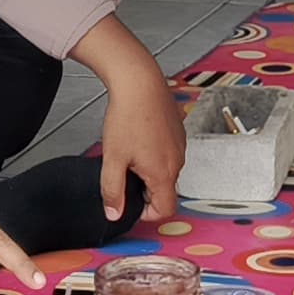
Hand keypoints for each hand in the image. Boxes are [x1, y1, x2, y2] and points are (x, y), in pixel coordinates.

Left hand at [94, 66, 186, 226]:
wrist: (140, 81)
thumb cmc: (128, 116)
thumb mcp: (113, 158)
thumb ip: (112, 190)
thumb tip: (114, 214)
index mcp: (164, 172)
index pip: (165, 209)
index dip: (146, 213)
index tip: (129, 202)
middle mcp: (178, 160)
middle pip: (165, 190)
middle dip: (144, 188)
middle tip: (123, 172)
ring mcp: (180, 144)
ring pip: (167, 170)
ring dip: (149, 170)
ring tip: (129, 151)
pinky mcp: (178, 130)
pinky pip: (169, 152)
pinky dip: (154, 153)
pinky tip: (138, 137)